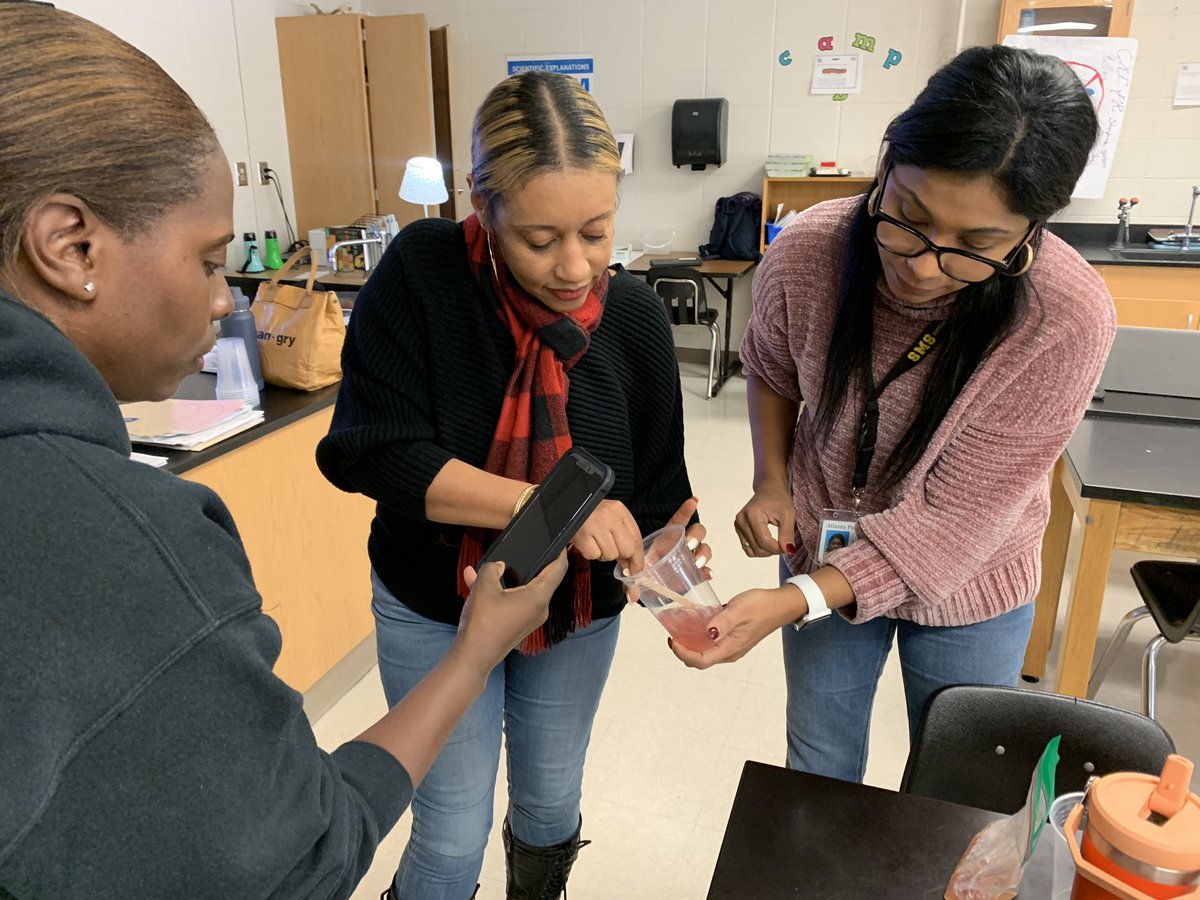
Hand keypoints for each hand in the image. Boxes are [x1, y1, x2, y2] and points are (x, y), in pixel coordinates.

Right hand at [457, 553, 567, 668]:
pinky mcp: (516, 625)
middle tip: (526, 546)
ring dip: (506, 577)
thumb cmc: (483, 621)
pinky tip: (473, 579)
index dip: (561, 553)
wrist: (472, 657)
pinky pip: (510, 601)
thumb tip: (499, 565)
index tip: (561, 541)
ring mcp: (528, 619)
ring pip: (521, 590)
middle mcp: (539, 609)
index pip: (558, 570)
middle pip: (541, 579)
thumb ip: (492, 568)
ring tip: (490, 564)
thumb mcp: (484, 586)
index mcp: (538, 597)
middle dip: (530, 563)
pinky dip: (498, 592)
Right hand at [572, 499, 644, 571]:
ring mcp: (595, 525)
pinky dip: (591, 554)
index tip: (636, 570)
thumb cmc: (593, 515)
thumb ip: (625, 540)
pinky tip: (588, 543)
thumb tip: (632, 566)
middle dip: (620, 555)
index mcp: (620, 511)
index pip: (636, 539)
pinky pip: (594, 555)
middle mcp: (609, 516)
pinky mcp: (582, 535)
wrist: (570, 508)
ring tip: (596, 542)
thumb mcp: (612, 520)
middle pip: (626, 549)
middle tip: (611, 550)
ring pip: (610, 554)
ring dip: (604, 554)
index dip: (637, 558)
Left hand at [621, 497, 710, 603]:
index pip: (679, 520)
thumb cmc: (647, 570)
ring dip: (703, 553)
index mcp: (668, 538)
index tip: (694, 500)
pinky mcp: (695, 572)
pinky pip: (706, 568)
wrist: (653, 585)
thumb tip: (630, 595)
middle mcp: (682, 544)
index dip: (686, 510)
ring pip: (704, 548)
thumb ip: (633, 579)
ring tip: (696, 563)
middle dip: (695, 536)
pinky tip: (707, 574)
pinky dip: (707, 571)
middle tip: (688, 545)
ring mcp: (691, 557)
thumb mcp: (639, 569)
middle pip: (697, 531)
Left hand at [667, 586, 801, 668]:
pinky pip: (713, 645)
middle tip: (673, 635)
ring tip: (681, 629)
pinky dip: (701, 638)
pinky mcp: (734, 640)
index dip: (683, 654)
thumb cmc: (762, 606)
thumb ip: (722, 621)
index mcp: (730, 648)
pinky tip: (697, 624)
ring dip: (692, 645)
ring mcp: (732, 647)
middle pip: (700, 660)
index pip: (700, 661)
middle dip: (684, 651)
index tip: (673, 640)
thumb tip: (707, 633)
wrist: (781, 605)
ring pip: (706, 653)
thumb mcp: (739, 610)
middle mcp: (730, 652)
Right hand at [734, 480, 795, 557]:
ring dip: (766, 552)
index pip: (763, 541)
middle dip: (773, 550)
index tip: (788, 548)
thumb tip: (788, 550)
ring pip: (751, 550)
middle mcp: (741, 520)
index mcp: (752, 514)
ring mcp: (738, 525)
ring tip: (777, 542)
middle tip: (785, 544)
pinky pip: (748, 548)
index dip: (777, 548)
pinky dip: (759, 549)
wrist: (769, 489)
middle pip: (757, 547)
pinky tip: (768, 542)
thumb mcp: (788, 514)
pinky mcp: (739, 529)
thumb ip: (787, 533)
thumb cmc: (779, 498)